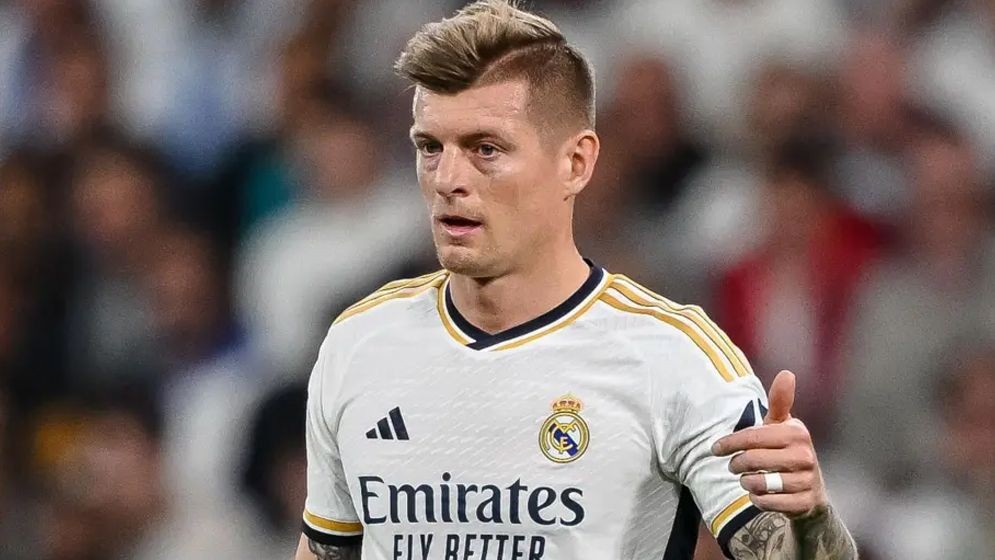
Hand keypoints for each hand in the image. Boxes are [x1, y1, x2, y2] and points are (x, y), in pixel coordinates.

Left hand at [711, 370, 828, 517]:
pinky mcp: (804, 503)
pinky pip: (768, 502)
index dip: (729, 443)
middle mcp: (804, 455)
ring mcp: (806, 480)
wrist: (811, 490)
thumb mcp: (782, 425)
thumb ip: (780, 401)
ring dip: (746, 482)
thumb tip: (786, 373)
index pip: (752, 437)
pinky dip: (757, 499)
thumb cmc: (787, 450)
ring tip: (746, 479)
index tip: (714, 449)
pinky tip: (758, 494)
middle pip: (752, 460)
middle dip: (735, 464)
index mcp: (795, 432)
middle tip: (732, 466)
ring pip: (758, 483)